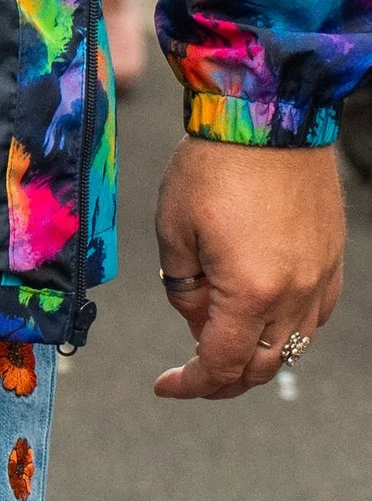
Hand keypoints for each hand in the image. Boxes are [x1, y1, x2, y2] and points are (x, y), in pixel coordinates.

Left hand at [152, 135, 344, 398]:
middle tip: (191, 373)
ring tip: (220, 341)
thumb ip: (182, 289)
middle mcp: (295, 293)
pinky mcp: (332, 258)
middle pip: (261, 365)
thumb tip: (197, 320)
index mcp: (250, 291)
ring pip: (291, 345)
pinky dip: (286, 328)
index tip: (167, 385)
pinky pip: (315, 314)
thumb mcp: (173, 230)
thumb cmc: (213, 164)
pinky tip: (260, 316)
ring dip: (256, 355)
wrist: (266, 115)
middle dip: (222, 379)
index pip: (222, 364)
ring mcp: (320, 277)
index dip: (192, 383)